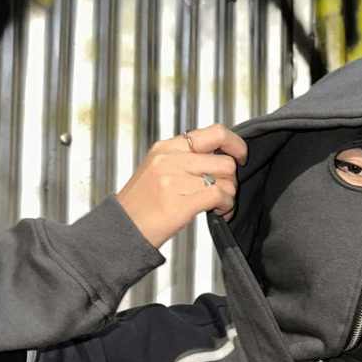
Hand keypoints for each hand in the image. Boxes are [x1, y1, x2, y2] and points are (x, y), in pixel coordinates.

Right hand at [115, 124, 247, 249]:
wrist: (121, 228)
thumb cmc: (142, 203)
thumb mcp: (158, 168)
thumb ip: (186, 158)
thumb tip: (221, 157)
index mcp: (167, 147)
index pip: (214, 133)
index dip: (235, 144)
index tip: (240, 156)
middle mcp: (171, 159)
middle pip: (225, 161)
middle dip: (231, 180)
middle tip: (223, 191)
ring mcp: (175, 180)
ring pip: (226, 181)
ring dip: (229, 196)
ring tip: (218, 205)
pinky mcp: (181, 202)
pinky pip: (220, 197)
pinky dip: (226, 207)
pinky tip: (218, 213)